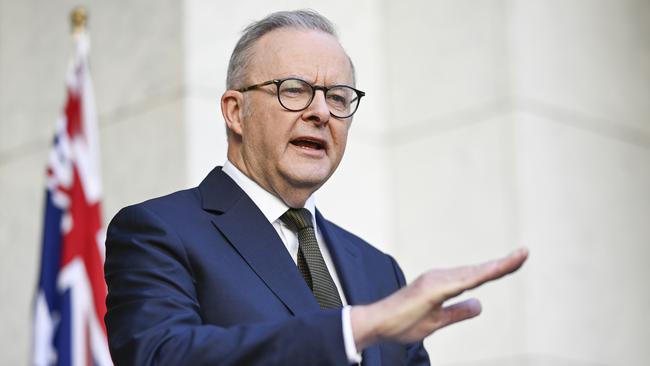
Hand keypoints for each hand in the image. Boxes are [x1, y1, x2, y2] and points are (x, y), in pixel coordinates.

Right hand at [351, 247, 528, 349]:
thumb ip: (458, 312)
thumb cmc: (403, 322)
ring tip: (518, 258)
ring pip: (474, 273)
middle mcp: (442, 278)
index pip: (477, 276)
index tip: (518, 258)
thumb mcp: (438, 321)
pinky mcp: (432, 289)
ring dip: (497, 266)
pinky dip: (478, 275)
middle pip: (479, 271)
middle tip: (526, 253)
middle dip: (504, 264)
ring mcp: (437, 281)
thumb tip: (480, 305)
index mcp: (444, 285)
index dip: (498, 268)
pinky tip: (492, 272)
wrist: (378, 324)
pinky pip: (461, 282)